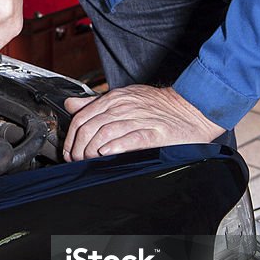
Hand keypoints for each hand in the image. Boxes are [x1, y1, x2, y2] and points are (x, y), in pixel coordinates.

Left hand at [63, 86, 224, 160]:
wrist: (191, 108)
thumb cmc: (157, 106)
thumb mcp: (123, 98)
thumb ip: (95, 103)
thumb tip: (71, 105)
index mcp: (114, 99)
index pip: (82, 117)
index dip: (71, 138)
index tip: (69, 151)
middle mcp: (124, 107)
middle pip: (90, 128)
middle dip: (79, 149)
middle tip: (77, 160)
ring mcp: (140, 119)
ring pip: (106, 134)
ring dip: (92, 151)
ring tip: (89, 161)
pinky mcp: (155, 132)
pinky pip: (131, 138)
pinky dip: (116, 147)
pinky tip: (107, 154)